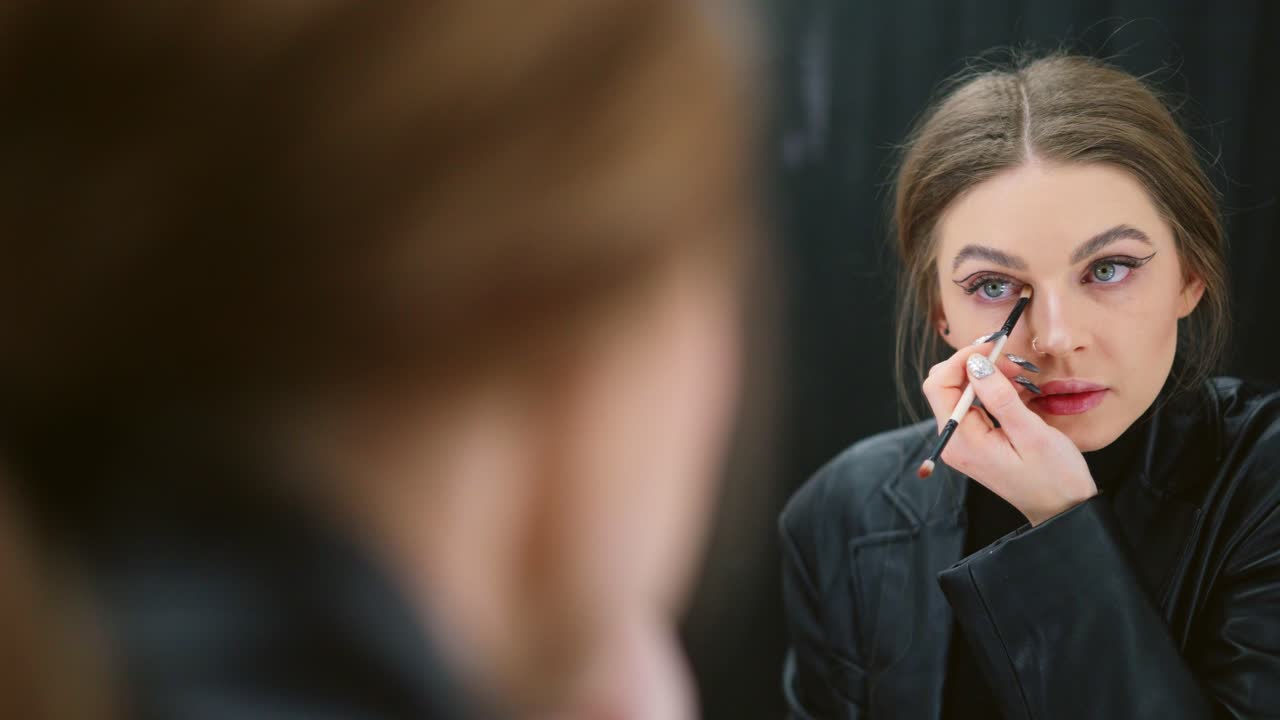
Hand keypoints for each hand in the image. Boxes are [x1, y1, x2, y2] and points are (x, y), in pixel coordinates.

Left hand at [921, 342, 1096, 525]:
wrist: (1063, 509)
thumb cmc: (1054, 477)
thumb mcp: (1032, 434)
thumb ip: (1001, 398)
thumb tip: (976, 364)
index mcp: (961, 441)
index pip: (939, 384)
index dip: (962, 358)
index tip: (993, 346)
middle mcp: (953, 441)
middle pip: (944, 385)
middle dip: (973, 364)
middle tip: (1010, 361)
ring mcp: (962, 442)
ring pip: (958, 391)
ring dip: (984, 375)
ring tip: (1019, 375)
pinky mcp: (974, 441)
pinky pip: (972, 404)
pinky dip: (990, 389)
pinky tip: (1015, 389)